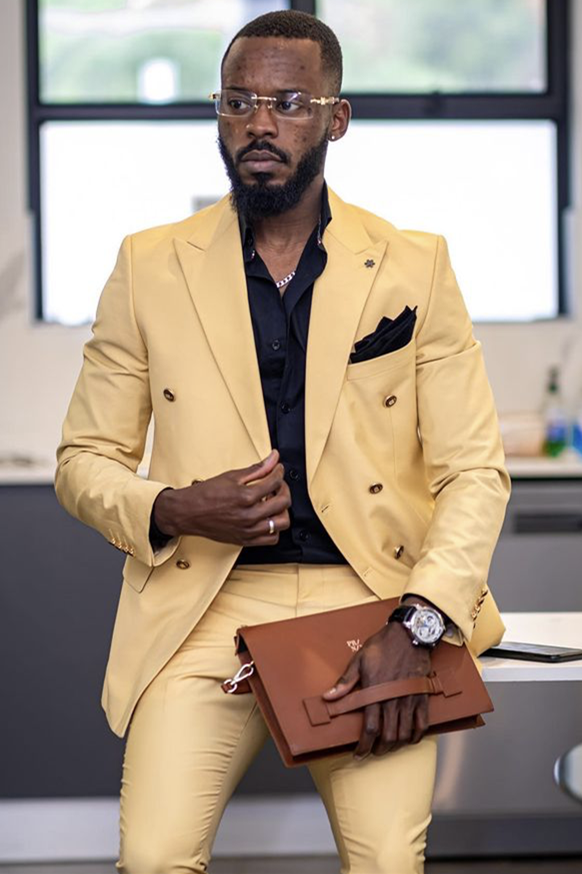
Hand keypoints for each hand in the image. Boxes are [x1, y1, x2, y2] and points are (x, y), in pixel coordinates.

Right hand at [152, 449, 290, 545]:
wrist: (187, 512)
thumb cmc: (205, 495)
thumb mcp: (231, 476)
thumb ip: (256, 469)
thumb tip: (272, 459)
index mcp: (245, 497)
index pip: (275, 481)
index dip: (279, 472)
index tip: (277, 469)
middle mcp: (249, 516)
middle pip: (283, 502)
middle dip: (284, 489)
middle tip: (277, 484)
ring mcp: (248, 530)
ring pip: (282, 522)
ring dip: (282, 510)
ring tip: (273, 502)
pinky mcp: (246, 540)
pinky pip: (272, 538)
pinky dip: (274, 528)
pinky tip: (267, 518)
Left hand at [323, 620, 430, 758]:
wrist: (409, 634)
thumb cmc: (382, 646)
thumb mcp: (359, 660)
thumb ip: (345, 681)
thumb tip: (328, 697)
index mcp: (375, 692)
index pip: (370, 728)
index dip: (364, 746)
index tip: (359, 754)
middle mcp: (393, 699)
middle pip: (389, 736)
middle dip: (380, 749)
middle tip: (373, 752)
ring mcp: (409, 699)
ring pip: (405, 733)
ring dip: (396, 745)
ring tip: (388, 747)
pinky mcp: (422, 696)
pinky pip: (422, 723)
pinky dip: (416, 736)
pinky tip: (410, 739)